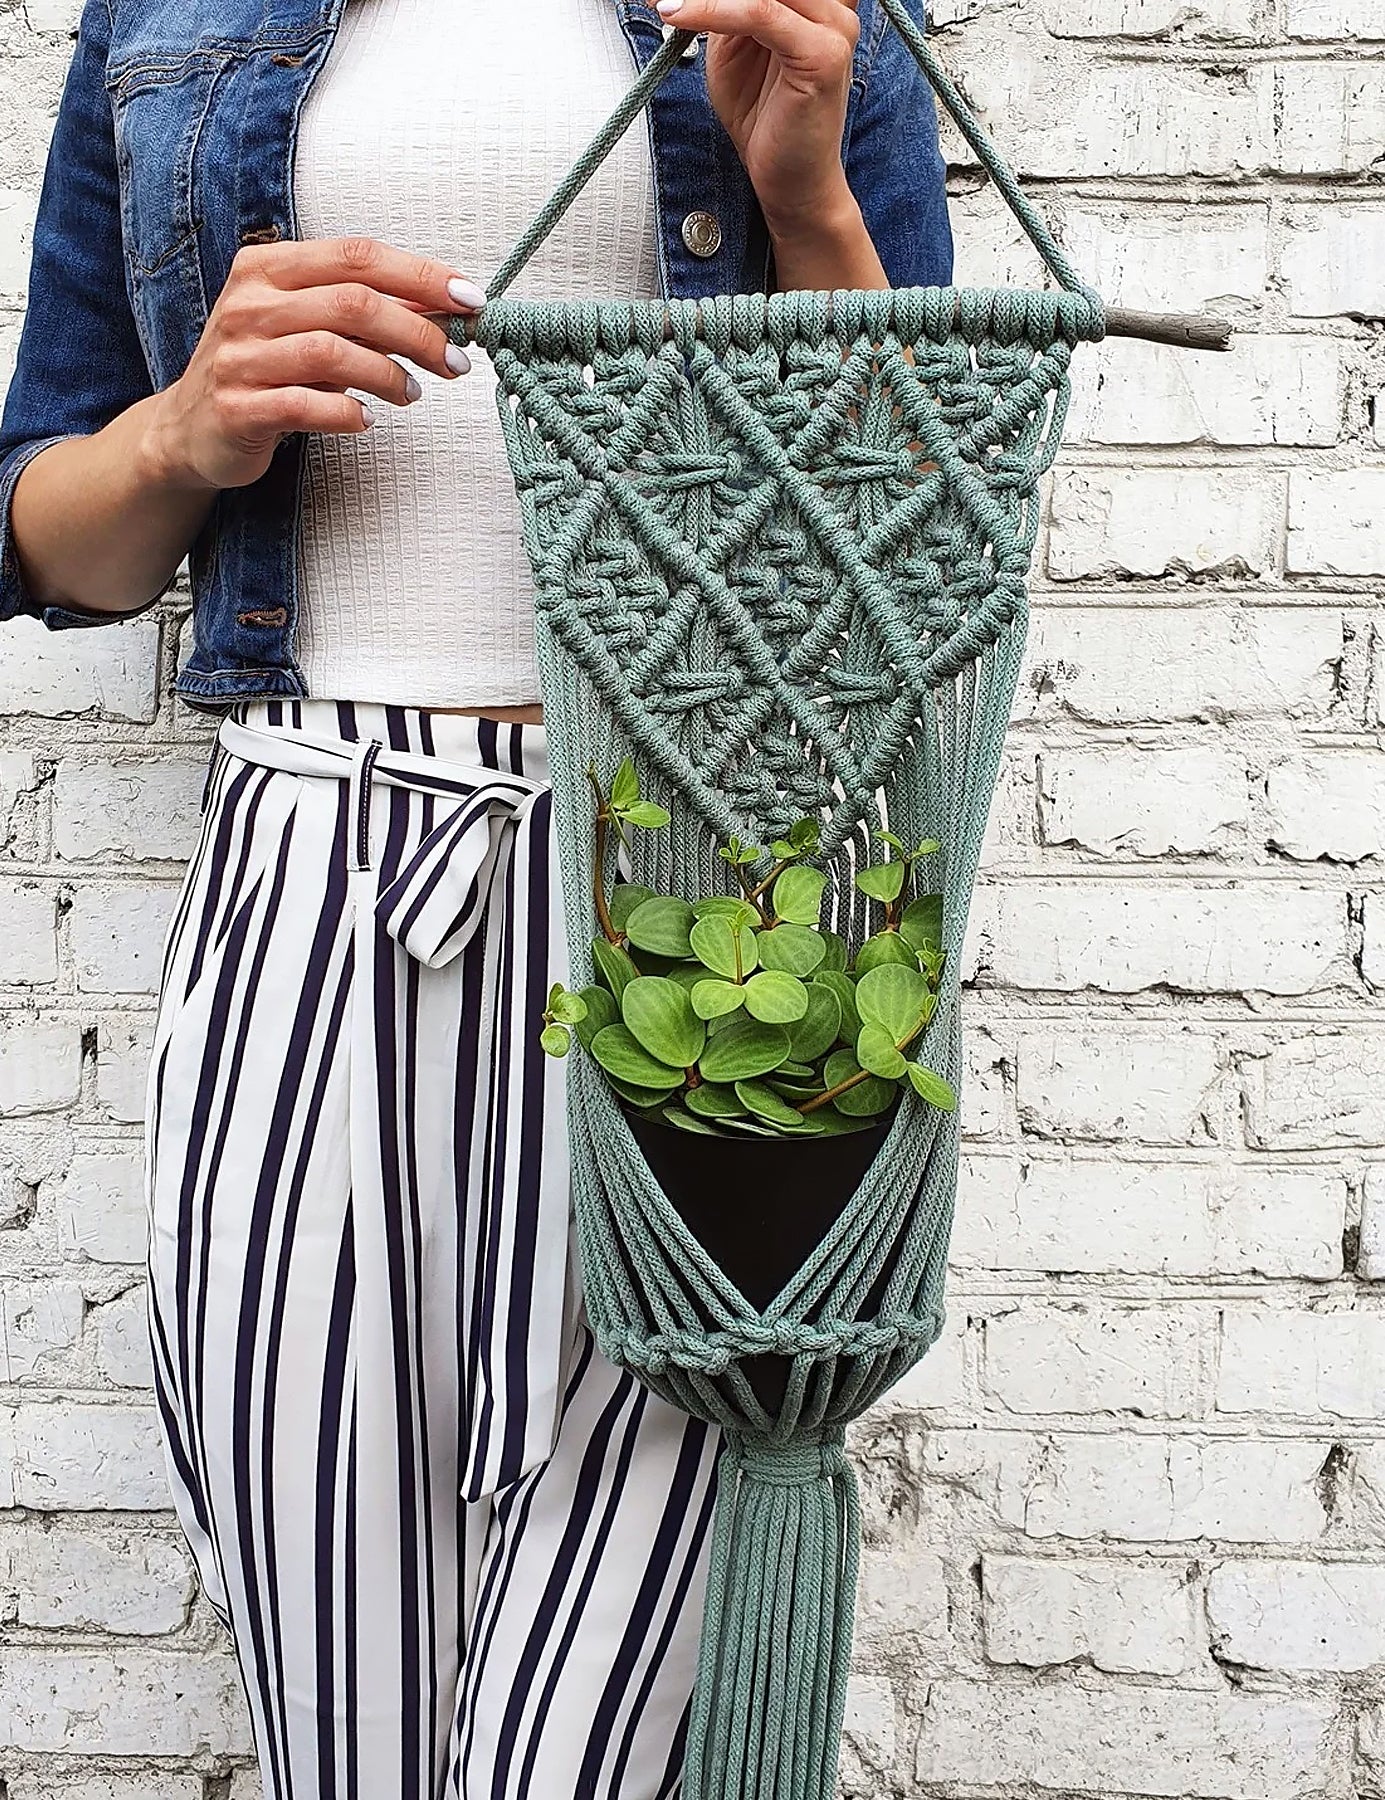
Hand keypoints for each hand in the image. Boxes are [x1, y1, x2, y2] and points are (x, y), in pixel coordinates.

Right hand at [144, 236, 486, 492]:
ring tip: (412, 393)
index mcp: (269, 268)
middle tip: (454, 361)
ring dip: (389, 375)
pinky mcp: (237, 407)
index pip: (357, 256)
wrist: (190, 428)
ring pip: (332, 352)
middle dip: (418, 332)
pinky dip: (348, 412)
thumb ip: (365, 311)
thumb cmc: (266, 370)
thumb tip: (444, 306)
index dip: (421, 275)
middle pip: (353, 303)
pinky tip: (367, 419)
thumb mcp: (309, 326)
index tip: (470, 300)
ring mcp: (239, 355)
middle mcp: (250, 303)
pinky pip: (306, 405)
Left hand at [657, 0, 860, 238]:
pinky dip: (712, 9)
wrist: (790, 181)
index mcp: (813, 1)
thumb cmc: (764, 119)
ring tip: (661, 1)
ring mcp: (833, 28)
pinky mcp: (823, 54)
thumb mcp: (731, 46)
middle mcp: (832, 6)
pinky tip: (675, 14)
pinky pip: (759, 12)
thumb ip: (722, 7)